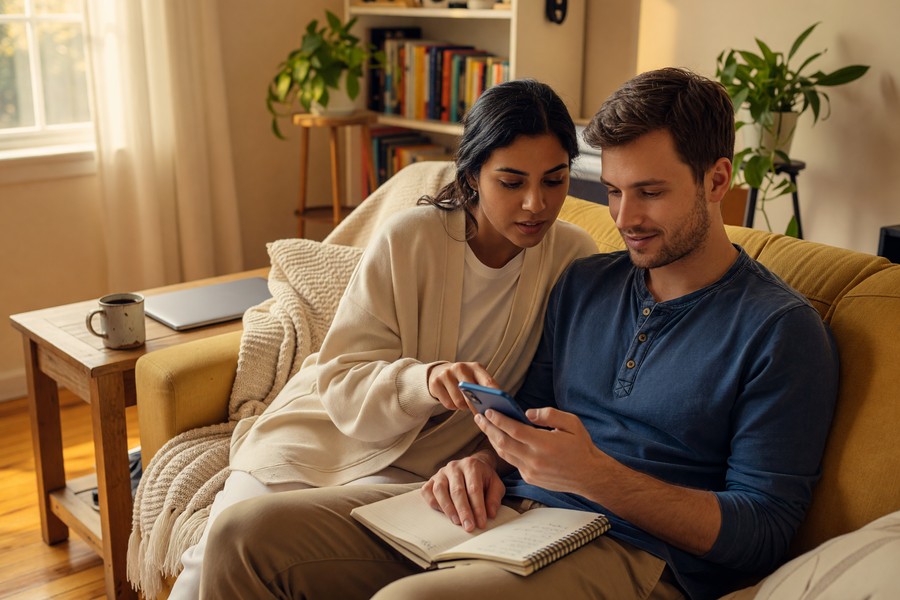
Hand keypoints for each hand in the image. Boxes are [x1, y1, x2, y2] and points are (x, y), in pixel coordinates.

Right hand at [420, 452, 504, 531]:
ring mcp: (441, 473)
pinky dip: (434, 503)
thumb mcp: (495, 485)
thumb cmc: (483, 478)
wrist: (471, 466)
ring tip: (456, 522)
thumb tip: (491, 514)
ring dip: (448, 508)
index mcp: (471, 465)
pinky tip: (443, 513)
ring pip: (440, 490)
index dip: (478, 508)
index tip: (481, 523)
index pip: (474, 489)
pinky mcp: (431, 479)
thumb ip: (494, 498)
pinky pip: (428, 491)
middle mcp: (454, 467)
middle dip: (463, 511)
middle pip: (457, 491)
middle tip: (468, 527)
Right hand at [427, 362, 497, 410]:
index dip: (494, 397)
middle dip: (477, 406)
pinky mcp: (435, 383)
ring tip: (464, 403)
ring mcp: (446, 374)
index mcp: (475, 367)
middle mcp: (460, 367)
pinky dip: (453, 406)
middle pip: (472, 394)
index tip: (499, 408)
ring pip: (460, 402)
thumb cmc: (464, 379)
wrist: (439, 372)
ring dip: (464, 407)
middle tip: (480, 413)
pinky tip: (453, 400)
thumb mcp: (476, 379)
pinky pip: (449, 404)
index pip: (488, 382)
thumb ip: (485, 389)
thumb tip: (496, 408)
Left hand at [474, 407, 603, 494]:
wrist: (589, 476)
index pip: (514, 430)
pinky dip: (504, 450)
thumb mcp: (572, 423)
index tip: (488, 410)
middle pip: (503, 442)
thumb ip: (549, 414)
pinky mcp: (530, 478)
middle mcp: (535, 459)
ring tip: (485, 426)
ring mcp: (531, 471)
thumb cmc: (581, 447)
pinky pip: (512, 462)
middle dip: (488, 428)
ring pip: (504, 453)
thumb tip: (526, 413)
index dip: (499, 419)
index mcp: (545, 444)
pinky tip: (500, 440)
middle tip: (479, 416)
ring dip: (492, 439)